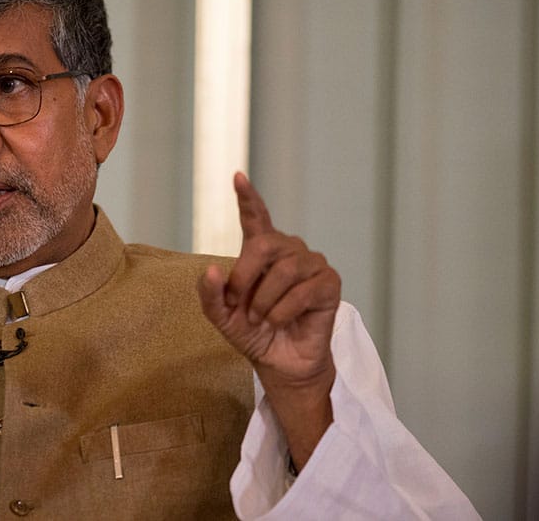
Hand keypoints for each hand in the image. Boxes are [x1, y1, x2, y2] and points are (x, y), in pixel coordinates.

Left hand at [198, 173, 339, 466]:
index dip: (248, 197)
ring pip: (285, 271)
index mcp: (261, 251)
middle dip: (245, 276)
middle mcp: (288, 250)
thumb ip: (210, 295)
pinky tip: (279, 322)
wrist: (279, 361)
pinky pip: (304, 291)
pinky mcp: (329, 283)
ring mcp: (311, 264)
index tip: (237, 176)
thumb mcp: (221, 316)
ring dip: (264, 302)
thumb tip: (209, 271)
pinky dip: (283, 311)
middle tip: (238, 304)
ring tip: (261, 319)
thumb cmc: (252, 332)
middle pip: (264, 244)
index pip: (256, 216)